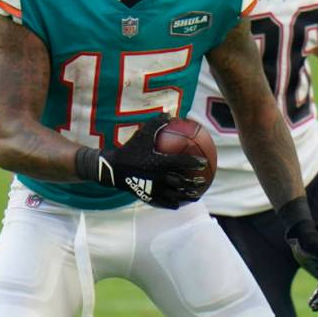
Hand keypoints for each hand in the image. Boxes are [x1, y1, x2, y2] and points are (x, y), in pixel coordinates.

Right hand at [76, 113, 206, 208]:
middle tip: (203, 181)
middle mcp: (158, 177)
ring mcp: (152, 189)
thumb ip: (156, 123)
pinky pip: (162, 202)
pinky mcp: (147, 196)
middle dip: (193, 183)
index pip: (181, 163)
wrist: (112, 168)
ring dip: (186, 196)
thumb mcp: (142, 134)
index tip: (204, 162)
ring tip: (196, 196)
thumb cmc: (129, 149)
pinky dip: (172, 204)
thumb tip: (169, 113)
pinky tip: (178, 204)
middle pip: (180, 182)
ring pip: (174, 195)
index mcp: (158, 162)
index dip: (194, 163)